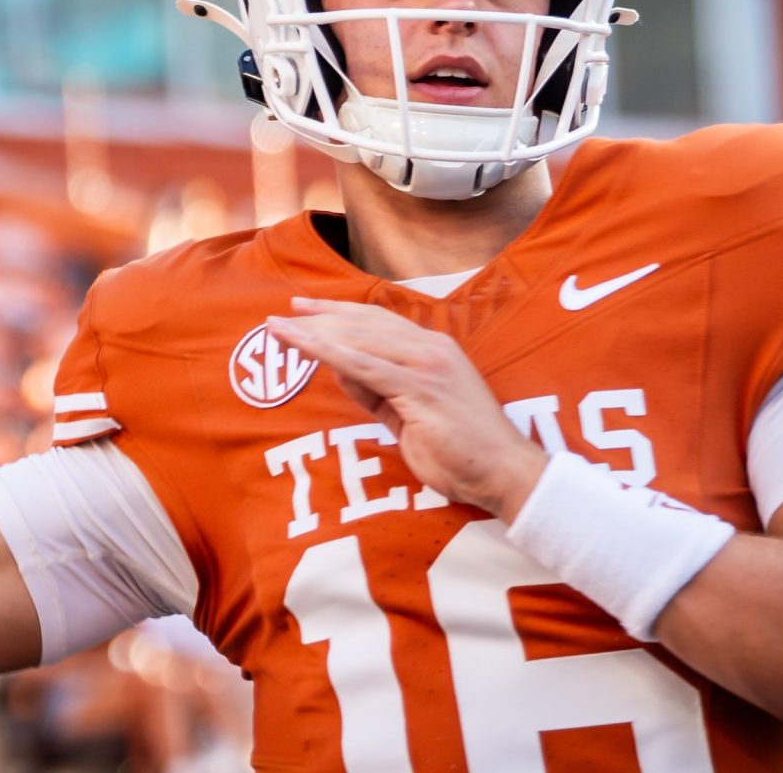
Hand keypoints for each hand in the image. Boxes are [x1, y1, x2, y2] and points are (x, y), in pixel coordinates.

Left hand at [267, 298, 547, 518]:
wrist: (503, 473)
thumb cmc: (460, 451)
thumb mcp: (408, 416)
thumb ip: (378, 392)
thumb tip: (341, 369)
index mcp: (433, 351)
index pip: (378, 322)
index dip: (340, 313)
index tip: (305, 309)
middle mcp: (431, 349)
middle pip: (364, 322)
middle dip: (320, 317)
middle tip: (280, 315)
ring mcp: (427, 365)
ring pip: (360, 338)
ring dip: (315, 331)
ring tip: (279, 329)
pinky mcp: (421, 388)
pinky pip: (363, 365)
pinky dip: (328, 352)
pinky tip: (302, 345)